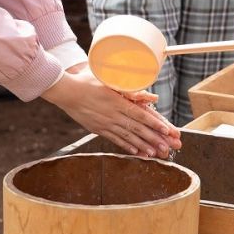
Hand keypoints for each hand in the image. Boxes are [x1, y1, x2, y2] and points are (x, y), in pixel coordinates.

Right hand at [42, 67, 181, 157]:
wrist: (66, 92)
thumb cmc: (87, 81)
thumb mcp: (109, 80)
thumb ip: (130, 89)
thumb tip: (149, 95)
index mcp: (118, 102)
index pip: (141, 115)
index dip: (155, 124)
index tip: (167, 130)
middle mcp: (113, 115)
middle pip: (137, 129)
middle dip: (154, 138)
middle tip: (167, 147)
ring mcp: (105, 124)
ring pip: (128, 137)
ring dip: (142, 146)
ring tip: (155, 153)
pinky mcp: (98, 129)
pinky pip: (115, 139)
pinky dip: (126, 146)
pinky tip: (136, 152)